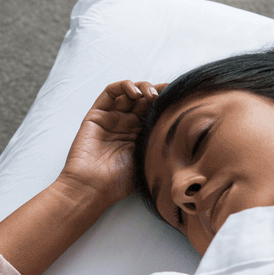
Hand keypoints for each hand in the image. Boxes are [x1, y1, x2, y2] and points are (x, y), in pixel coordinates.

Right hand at [59, 79, 167, 208]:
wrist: (93, 187)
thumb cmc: (119, 181)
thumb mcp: (147, 159)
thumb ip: (158, 142)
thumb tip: (181, 128)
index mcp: (139, 136)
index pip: (154, 112)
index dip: (166, 103)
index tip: (180, 99)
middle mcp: (126, 125)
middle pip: (143, 100)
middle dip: (157, 93)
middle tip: (167, 95)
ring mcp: (111, 119)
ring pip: (128, 93)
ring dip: (142, 88)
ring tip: (151, 96)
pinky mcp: (96, 115)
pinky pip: (109, 92)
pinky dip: (123, 86)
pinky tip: (136, 93)